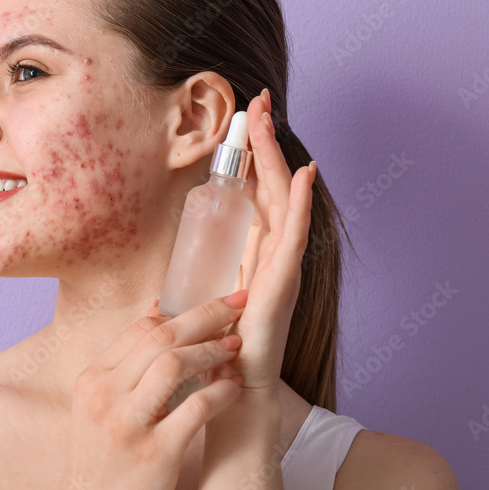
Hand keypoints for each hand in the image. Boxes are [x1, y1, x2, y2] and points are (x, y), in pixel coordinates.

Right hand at [49, 295, 248, 489]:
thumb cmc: (103, 459)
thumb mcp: (98, 406)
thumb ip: (125, 365)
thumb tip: (159, 314)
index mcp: (93, 379)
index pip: (141, 328)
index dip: (183, 310)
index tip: (213, 305)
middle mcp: (105, 396)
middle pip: (160, 337)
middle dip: (206, 315)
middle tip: (238, 303)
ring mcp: (128, 424)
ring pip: (174, 364)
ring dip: (212, 350)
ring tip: (236, 346)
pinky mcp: (155, 453)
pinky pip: (195, 409)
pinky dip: (221, 393)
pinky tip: (235, 387)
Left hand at [150, 89, 315, 395]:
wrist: (233, 389)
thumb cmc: (219, 343)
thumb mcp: (205, 289)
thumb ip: (204, 264)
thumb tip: (183, 239)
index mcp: (253, 249)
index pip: (255, 189)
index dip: (251, 152)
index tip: (243, 117)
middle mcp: (271, 251)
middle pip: (271, 184)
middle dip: (265, 141)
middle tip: (258, 100)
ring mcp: (281, 265)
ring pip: (283, 198)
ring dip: (277, 156)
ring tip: (271, 119)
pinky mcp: (284, 282)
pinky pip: (295, 234)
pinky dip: (302, 202)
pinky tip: (305, 173)